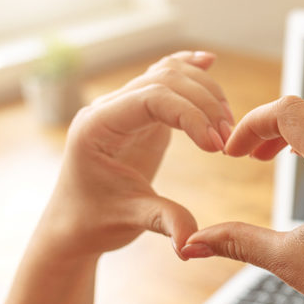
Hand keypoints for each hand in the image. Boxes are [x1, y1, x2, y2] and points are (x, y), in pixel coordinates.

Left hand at [41, 51, 233, 259]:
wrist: (75, 225)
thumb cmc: (93, 221)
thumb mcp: (130, 221)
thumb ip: (165, 222)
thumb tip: (191, 243)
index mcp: (98, 126)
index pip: (152, 98)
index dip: (192, 115)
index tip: (216, 147)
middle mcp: (109, 108)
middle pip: (166, 80)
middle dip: (205, 106)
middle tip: (228, 142)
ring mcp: (125, 107)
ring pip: (170, 75)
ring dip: (206, 95)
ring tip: (227, 128)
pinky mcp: (140, 114)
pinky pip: (164, 80)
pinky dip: (188, 71)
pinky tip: (207, 61)